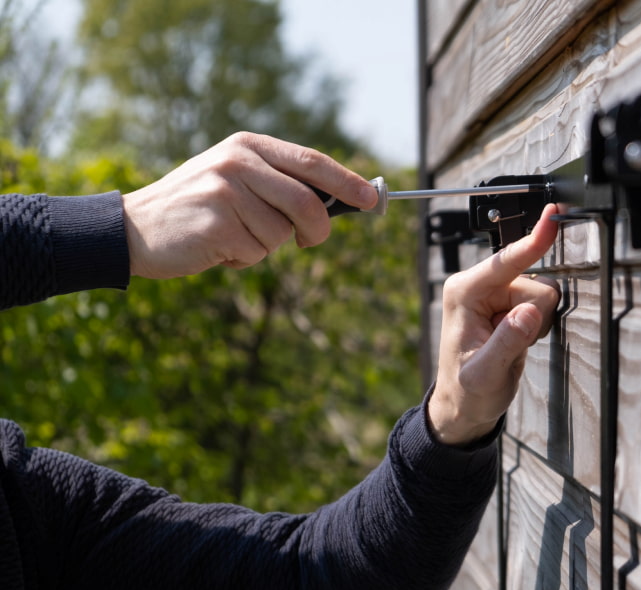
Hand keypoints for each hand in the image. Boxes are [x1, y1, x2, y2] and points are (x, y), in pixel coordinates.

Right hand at [122, 132, 377, 278]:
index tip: (371, 199)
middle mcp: (238, 161)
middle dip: (317, 230)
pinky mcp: (216, 222)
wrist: (136, 228)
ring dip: (265, 246)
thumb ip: (280, 185)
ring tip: (232, 236)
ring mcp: (226, 190)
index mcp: (248, 146)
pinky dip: (244, 259)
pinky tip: (217, 247)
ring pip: (282, 234)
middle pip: (307, 203)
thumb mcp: (236, 181)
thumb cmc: (198, 209)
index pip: (311, 161)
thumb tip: (339, 203)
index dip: (346, 181)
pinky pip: (257, 252)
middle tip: (311, 241)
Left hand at [429, 203, 559, 445]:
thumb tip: (529, 312)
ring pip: (542, 294)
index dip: (533, 241)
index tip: (554, 215)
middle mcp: (478, 286)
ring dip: (534, 324)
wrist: (464, 406)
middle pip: (535, 282)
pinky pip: (541, 306)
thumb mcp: (485, 373)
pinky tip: (516, 340)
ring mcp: (494, 294)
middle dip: (534, 317)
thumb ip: (508, 342)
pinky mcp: (507, 304)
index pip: (507, 261)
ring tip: (510, 345)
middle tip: (512, 344)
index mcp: (464, 292)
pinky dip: (535, 326)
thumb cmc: (467, 391)